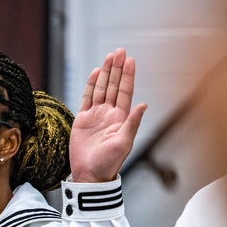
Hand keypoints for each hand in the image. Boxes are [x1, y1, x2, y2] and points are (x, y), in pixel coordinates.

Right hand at [69, 48, 146, 182]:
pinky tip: (95, 74)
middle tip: (119, 51)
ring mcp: (96, 116)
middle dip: (117, 68)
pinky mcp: (82, 120)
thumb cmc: (108, 163)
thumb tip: (144, 105)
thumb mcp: (123, 143)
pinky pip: (87, 98)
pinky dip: (91, 85)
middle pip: (114, 85)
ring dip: (105, 73)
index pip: (125, 91)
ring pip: (101, 89)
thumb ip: (132, 123)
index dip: (127, 75)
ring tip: (109, 57)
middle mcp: (109, 114)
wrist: (89, 175)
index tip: (130, 60)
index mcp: (121, 118)